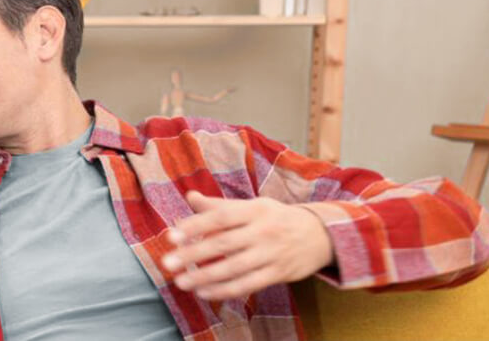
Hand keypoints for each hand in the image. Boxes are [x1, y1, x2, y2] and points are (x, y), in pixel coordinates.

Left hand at [162, 191, 334, 300]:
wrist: (321, 234)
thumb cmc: (275, 218)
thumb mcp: (252, 205)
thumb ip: (219, 205)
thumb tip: (189, 195)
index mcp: (253, 210)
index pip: (220, 217)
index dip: (195, 225)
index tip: (171, 235)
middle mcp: (263, 230)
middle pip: (224, 243)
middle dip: (193, 254)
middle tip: (168, 262)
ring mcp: (272, 253)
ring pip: (234, 268)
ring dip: (205, 277)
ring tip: (181, 282)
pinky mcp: (279, 273)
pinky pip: (248, 285)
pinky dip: (225, 290)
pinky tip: (204, 292)